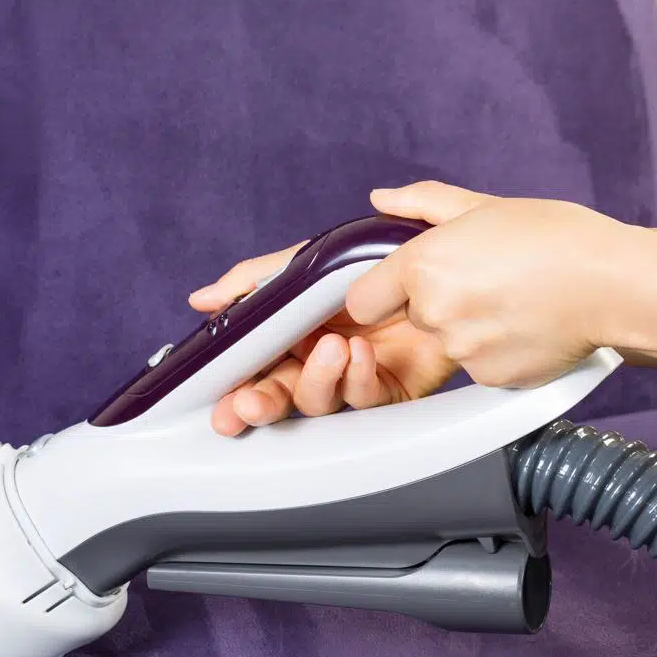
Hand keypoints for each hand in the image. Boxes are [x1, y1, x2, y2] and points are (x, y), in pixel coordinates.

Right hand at [189, 242, 458, 436]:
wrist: (455, 257)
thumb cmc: (383, 252)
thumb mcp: (310, 258)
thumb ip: (256, 278)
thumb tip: (202, 299)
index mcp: (295, 331)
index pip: (257, 367)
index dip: (237, 386)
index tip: (223, 396)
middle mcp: (322, 356)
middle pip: (281, 394)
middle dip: (262, 403)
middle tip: (249, 403)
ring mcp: (355, 374)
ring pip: (319, 401)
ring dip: (317, 380)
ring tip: (330, 349)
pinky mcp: (391, 387)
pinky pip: (366, 397)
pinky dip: (358, 378)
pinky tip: (360, 354)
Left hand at [346, 181, 656, 387]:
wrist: (615, 283)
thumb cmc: (557, 238)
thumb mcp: (484, 206)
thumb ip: (423, 204)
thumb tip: (381, 200)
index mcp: (422, 265)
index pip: (362, 299)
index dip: (383, 290)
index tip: (405, 284)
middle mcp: (434, 311)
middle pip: (412, 316)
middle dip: (438, 302)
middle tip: (486, 280)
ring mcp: (462, 350)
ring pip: (446, 342)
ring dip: (469, 327)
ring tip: (514, 300)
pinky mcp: (489, 379)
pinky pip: (477, 367)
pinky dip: (496, 350)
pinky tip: (526, 326)